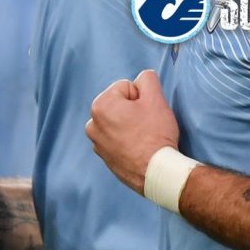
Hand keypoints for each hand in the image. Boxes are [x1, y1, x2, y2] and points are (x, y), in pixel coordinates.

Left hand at [85, 69, 178, 193]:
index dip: (141, 97)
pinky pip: (117, 138)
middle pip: (120, 104)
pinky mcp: (104, 157)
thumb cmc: (156, 134)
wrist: (157, 172)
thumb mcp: (156, 98)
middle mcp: (93, 124)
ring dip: (129, 124)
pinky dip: (126, 140)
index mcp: (101, 106)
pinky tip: (138, 148)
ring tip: (143, 138)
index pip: (126, 87)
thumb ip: (147, 79)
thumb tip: (143, 78)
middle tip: (147, 124)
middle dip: (133, 110)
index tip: (147, 112)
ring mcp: (97, 142)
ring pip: (118, 121)